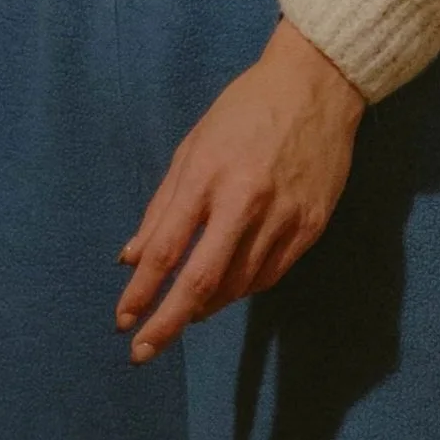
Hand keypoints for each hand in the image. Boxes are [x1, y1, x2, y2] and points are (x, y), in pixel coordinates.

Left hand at [116, 20, 363, 358]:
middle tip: (142, 352)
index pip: (166, 249)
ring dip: (204, 307)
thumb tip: (131, 257)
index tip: (123, 320)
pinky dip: (242, 290)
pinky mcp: (311, 226)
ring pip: (237, 285)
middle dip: (167, 323)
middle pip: (201, 280)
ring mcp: (283, 217)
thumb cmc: (244, 111)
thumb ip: (162, 206)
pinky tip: (225, 291)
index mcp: (207, 176)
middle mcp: (245, 201)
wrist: (317, 87)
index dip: (141, 291)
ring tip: (183, 314)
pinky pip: (270, 275)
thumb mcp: (193, 147)